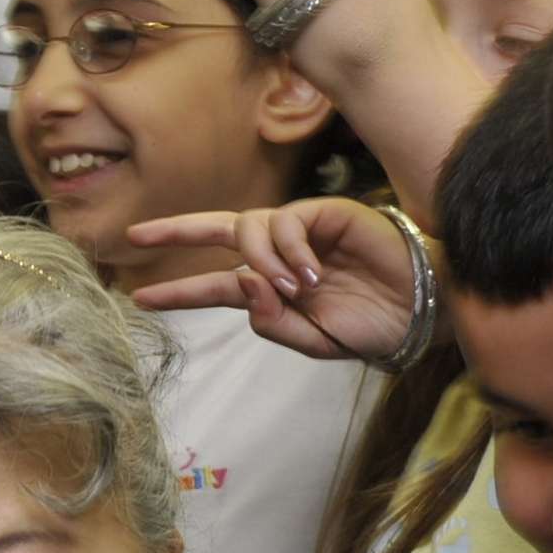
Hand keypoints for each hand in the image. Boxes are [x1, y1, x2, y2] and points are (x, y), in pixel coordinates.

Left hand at [123, 199, 418, 363]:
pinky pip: (287, 221)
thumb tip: (240, 283)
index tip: (141, 297)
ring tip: (297, 290)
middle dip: (176, 230)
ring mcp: (301, 230)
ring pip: (251, 228)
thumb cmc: (368, 325)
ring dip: (263, 261)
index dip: (180, 289)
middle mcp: (279, 253)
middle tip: (135, 236)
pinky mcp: (325, 212)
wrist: (417, 312)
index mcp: (271, 287)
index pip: (216, 284)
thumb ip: (272, 322)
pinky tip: (310, 272)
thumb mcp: (311, 340)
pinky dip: (290, 248)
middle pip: (218, 231)